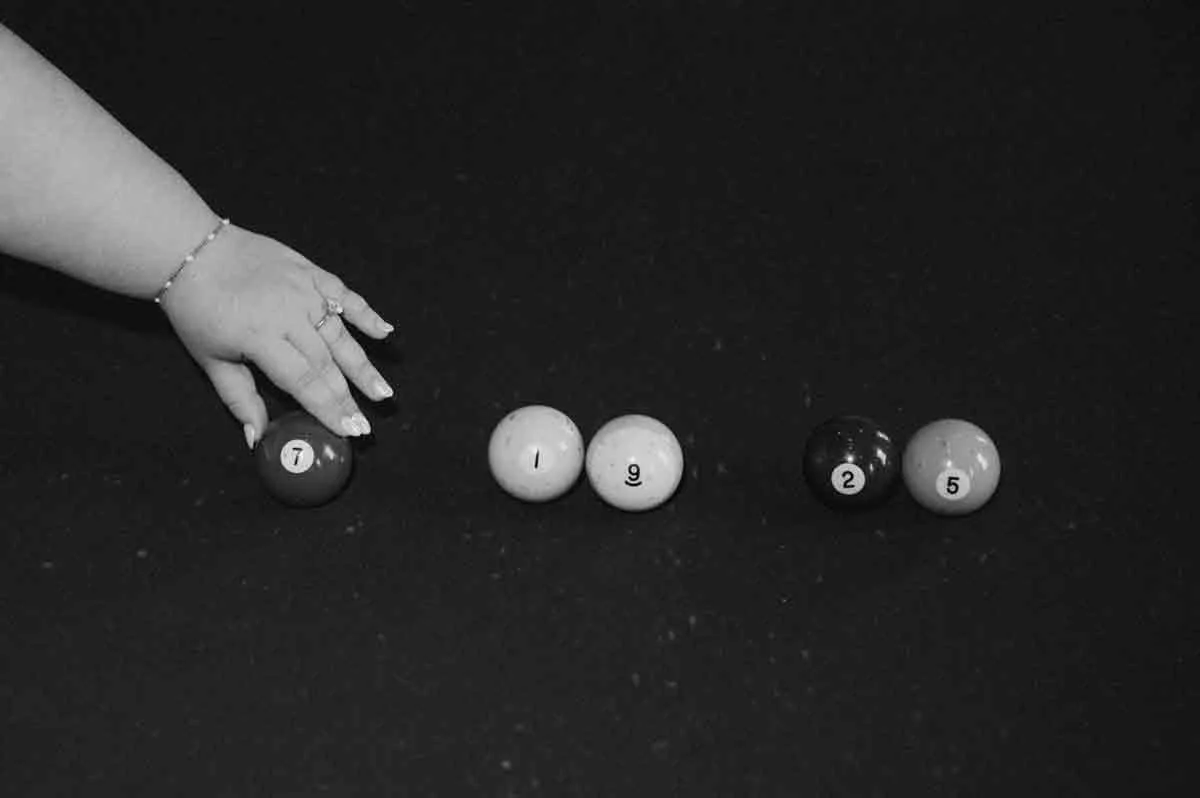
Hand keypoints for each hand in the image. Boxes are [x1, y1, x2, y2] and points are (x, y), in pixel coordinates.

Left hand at [159, 223, 394, 446]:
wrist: (192, 251)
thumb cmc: (197, 310)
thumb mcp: (211, 359)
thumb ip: (239, 399)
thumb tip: (257, 438)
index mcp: (260, 337)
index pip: (303, 381)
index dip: (328, 408)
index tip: (348, 430)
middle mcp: (287, 314)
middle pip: (326, 363)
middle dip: (348, 397)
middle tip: (366, 424)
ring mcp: (302, 290)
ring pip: (340, 335)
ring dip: (363, 366)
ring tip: (383, 392)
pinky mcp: (309, 272)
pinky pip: (344, 294)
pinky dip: (366, 313)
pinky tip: (385, 332)